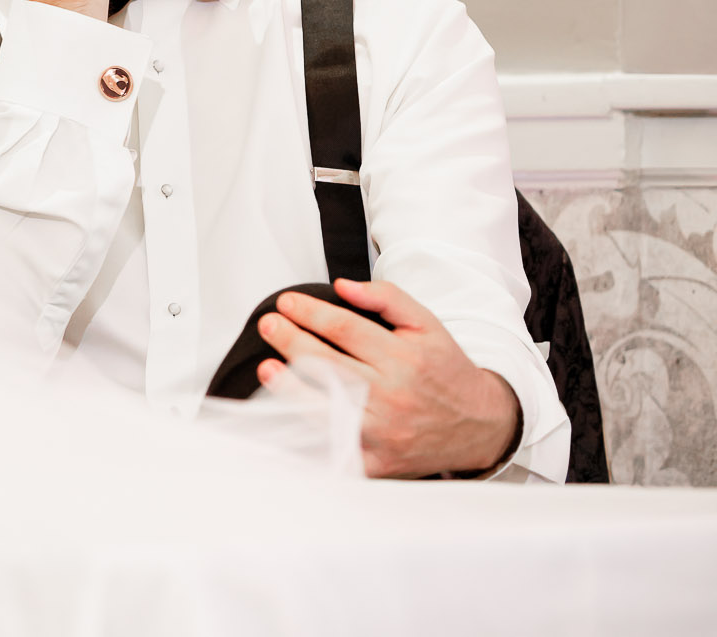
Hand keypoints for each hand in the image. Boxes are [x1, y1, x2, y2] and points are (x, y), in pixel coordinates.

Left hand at [256, 278, 521, 477]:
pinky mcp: (377, 462)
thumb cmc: (445, 370)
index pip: (343, 329)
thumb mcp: (426, 324)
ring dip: (289, 387)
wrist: (479, 425)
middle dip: (290, 341)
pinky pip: (333, 448)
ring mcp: (383, 433)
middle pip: (326, 365)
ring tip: (267, 366)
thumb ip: (386, 298)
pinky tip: (286, 414)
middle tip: (269, 325)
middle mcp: (392, 396)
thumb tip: (342, 285)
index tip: (286, 303)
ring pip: (324, 408)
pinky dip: (307, 433)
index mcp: (403, 359)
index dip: (308, 313)